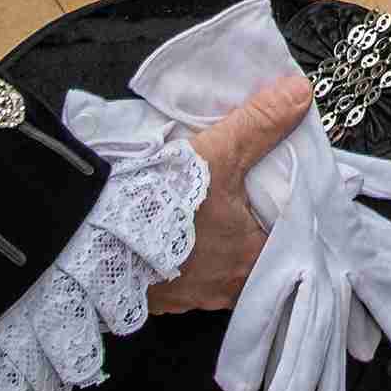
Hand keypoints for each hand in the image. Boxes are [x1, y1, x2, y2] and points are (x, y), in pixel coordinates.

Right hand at [148, 75, 311, 314]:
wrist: (91, 229)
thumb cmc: (161, 201)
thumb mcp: (219, 153)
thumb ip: (261, 122)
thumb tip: (299, 92)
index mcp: (253, 260)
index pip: (290, 237)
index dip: (289, 210)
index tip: (282, 190)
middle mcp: (226, 289)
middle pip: (253, 254)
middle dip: (251, 227)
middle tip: (246, 196)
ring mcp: (189, 298)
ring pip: (216, 267)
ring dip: (215, 243)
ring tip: (211, 210)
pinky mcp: (156, 297)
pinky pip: (181, 275)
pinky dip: (184, 254)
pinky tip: (176, 229)